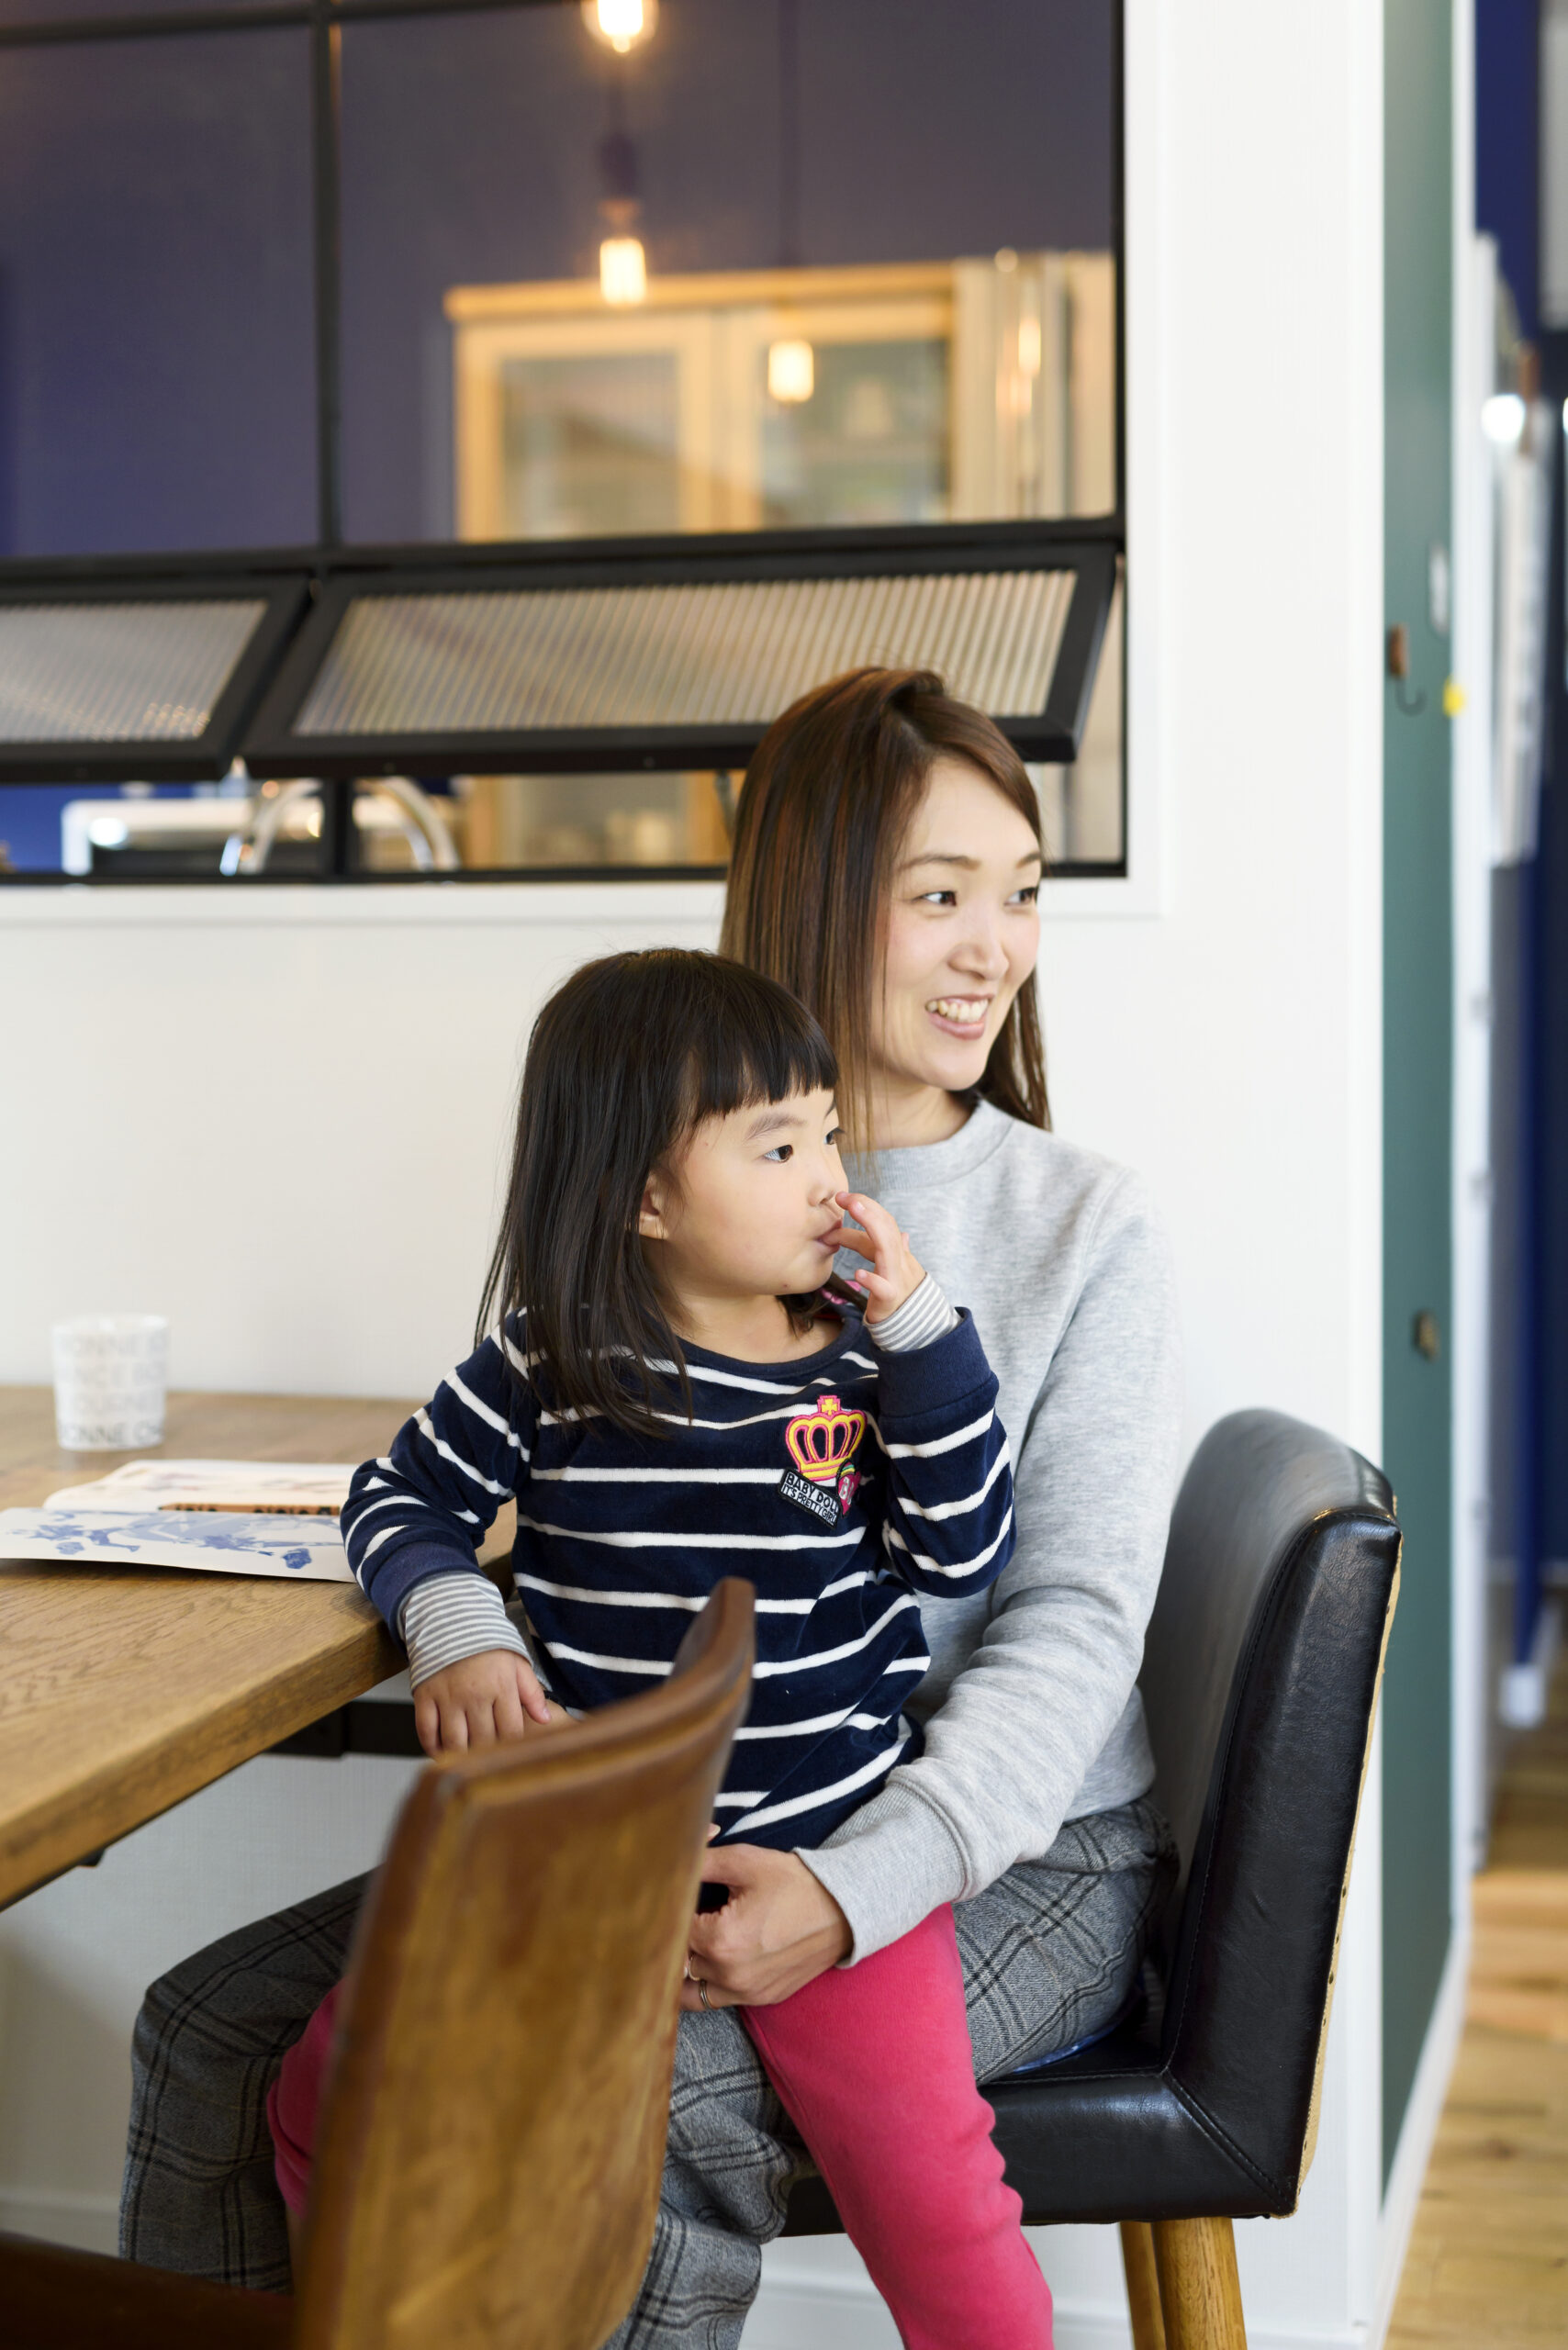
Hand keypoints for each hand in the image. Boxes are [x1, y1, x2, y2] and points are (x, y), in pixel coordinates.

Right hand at [412, 1649, 565, 1755]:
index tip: (509, 1751)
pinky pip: (426, 1730)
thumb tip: (546, 1720)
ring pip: (454, 1742)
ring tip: (466, 1759)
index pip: (510, 1732)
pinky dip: (432, 1746)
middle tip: (488, 1756)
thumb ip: (532, 1692)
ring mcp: (448, 1696)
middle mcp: (475, 1694)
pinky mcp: (425, 1696)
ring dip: (460, 1756)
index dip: (511, 1747)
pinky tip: (441, 1751)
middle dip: (487, 1753)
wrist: (452, 1621)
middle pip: (483, 1741)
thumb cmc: (488, 1647)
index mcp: (501, 1687)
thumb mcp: (517, 1663)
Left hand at [680, 1845, 851, 2009]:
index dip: (671, 1911)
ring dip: (687, 1969)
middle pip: (678, 1962)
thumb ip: (700, 1862)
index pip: (672, 1930)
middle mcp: (730, 1976)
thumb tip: (671, 1861)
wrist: (843, 1910)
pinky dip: (710, 1983)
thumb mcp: (744, 1862)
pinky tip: (717, 1957)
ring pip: (691, 1991)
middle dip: (677, 1939)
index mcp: (720, 1941)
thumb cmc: (794, 1883)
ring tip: (693, 1943)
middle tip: (685, 1917)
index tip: (679, 1898)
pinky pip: (719, 2000)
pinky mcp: (762, 1999)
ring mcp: (747, 1993)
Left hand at [829, 1190, 926, 1324]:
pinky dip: (872, 1280)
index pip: (883, 1224)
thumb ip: (894, 1252)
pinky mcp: (890, 1300)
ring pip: (887, 1248)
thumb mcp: (898, 1270)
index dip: (865, 1208)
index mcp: (897, 1252)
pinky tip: (858, 1274)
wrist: (917, 1326)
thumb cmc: (901, 1296)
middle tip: (842, 1197)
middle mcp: (899, 1260)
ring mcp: (896, 1278)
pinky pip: (883, 1288)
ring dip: (869, 1227)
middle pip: (886, 1228)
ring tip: (853, 1210)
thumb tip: (904, 1234)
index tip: (843, 1197)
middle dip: (866, 1208)